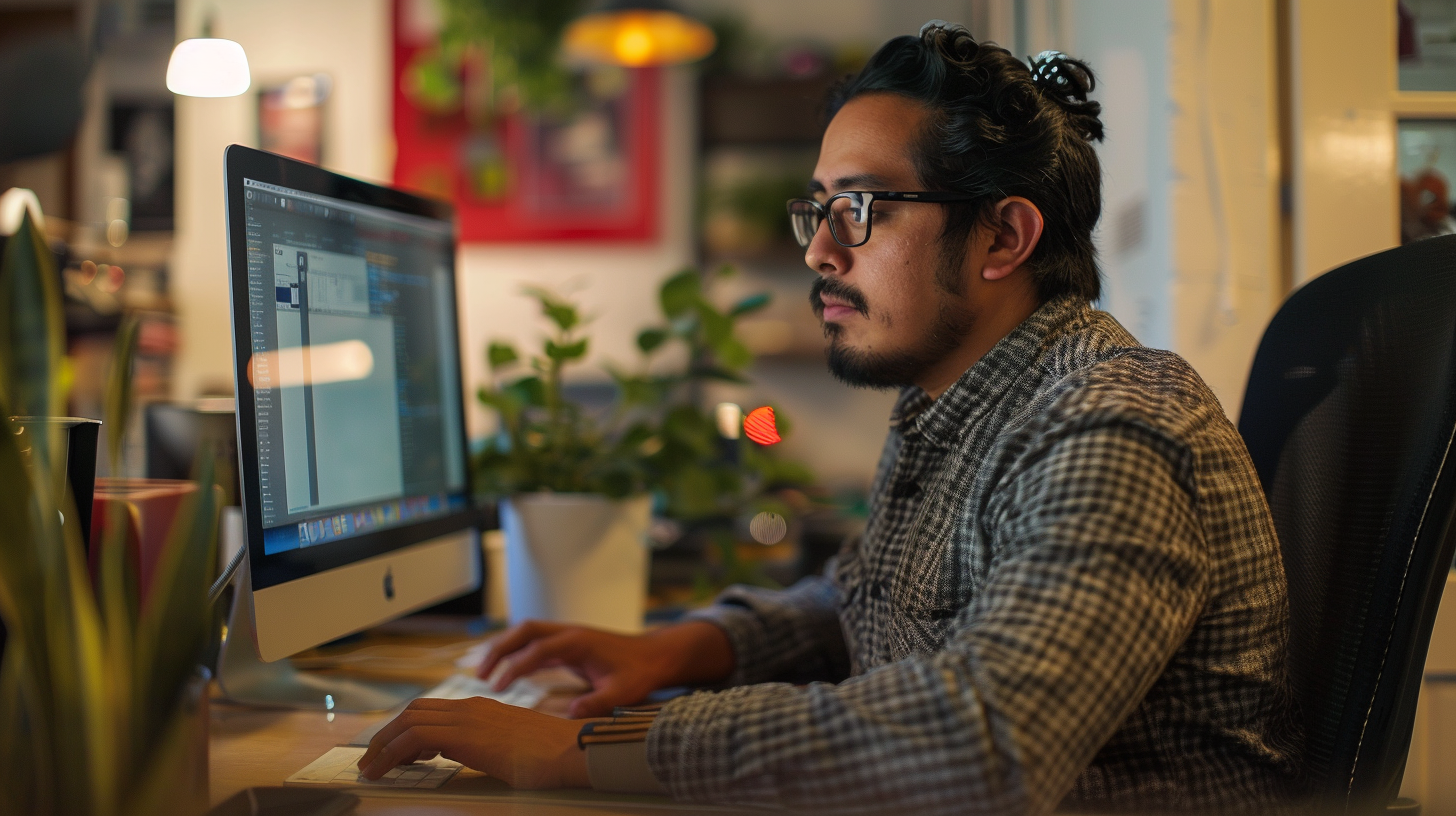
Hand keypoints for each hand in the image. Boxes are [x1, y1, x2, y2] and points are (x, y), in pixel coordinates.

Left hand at [356, 697, 592, 787]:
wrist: (569, 752)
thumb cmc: (552, 756)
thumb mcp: (515, 747)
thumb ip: (493, 745)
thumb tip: (481, 757)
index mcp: (483, 709)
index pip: (432, 710)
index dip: (407, 728)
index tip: (395, 751)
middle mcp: (471, 707)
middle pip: (414, 710)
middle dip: (387, 734)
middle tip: (373, 759)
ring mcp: (467, 717)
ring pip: (408, 721)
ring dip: (383, 744)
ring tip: (371, 767)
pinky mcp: (463, 734)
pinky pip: (413, 737)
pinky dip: (391, 753)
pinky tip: (384, 771)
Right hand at [479, 620, 734, 717]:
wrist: (654, 656)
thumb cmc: (639, 672)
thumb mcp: (622, 692)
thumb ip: (598, 702)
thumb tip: (570, 715)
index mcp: (578, 641)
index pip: (538, 650)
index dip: (516, 666)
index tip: (498, 686)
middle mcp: (569, 633)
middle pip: (524, 631)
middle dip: (499, 649)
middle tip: (479, 674)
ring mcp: (567, 636)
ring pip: (527, 633)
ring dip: (503, 648)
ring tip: (483, 672)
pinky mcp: (568, 644)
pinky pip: (535, 644)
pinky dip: (516, 654)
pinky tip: (504, 672)